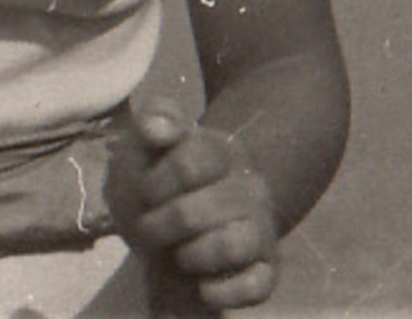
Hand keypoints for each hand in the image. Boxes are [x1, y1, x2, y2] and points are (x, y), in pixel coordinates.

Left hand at [107, 100, 281, 311]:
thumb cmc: (157, 180)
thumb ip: (154, 120)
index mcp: (224, 151)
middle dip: (159, 225)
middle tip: (151, 226)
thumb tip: (156, 127)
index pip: (188, 164)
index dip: (154, 184)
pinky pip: (256, 287)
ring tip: (180, 253)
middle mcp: (251, 188)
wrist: (169, 227)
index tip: (145, 190)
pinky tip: (203, 286)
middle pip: (194, 213)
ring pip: (231, 246)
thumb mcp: (146, 144)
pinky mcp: (266, 269)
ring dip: (190, 256)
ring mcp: (261, 229)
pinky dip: (224, 291)